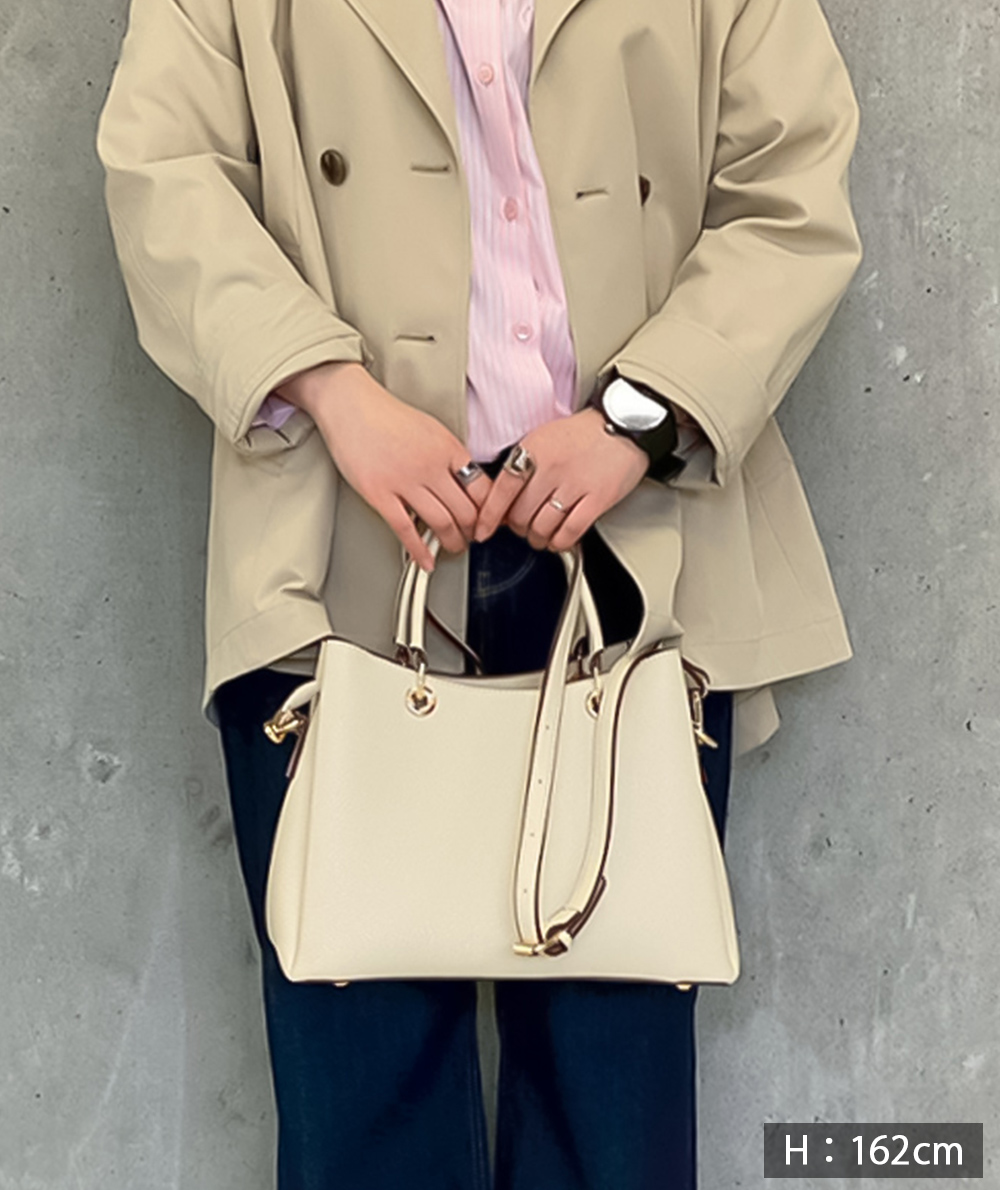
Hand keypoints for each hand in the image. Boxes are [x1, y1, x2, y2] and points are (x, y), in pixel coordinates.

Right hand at [276, 362, 491, 570]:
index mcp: (448, 448)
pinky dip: (420, 551)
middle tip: (471, 538)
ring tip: (453, 548)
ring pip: (442, 523)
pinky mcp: (379, 493)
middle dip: (472, 532)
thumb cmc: (386, 414)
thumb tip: (465, 483)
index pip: (483, 489)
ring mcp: (404, 480)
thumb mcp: (431, 429)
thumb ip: (450, 456)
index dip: (490, 512)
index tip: (488, 522)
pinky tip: (426, 560)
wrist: (350, 403)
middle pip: (466, 511)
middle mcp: (431, 465)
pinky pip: (406, 530)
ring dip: (452, 543)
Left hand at [474, 408, 648, 550]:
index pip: (502, 489)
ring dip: (537, 538)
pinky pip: (570, 532)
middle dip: (516, 528)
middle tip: (521, 527)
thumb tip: (501, 501)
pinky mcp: (598, 498)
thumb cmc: (583, 433)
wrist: (625, 422)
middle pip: (520, 514)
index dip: (489, 516)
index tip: (482, 530)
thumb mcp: (543, 437)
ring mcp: (576, 484)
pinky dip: (560, 542)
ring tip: (539, 536)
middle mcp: (553, 467)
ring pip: (543, 527)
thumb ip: (521, 466)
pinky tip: (558, 540)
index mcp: (534, 449)